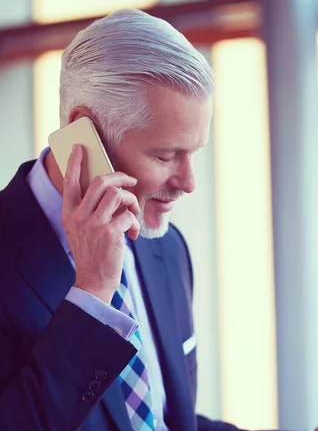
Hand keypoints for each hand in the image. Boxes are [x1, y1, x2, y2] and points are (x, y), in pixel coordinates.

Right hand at [62, 145, 139, 304]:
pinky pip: (128, 216)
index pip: (70, 182)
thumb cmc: (93, 254)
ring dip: (131, 200)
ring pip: (117, 195)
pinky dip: (134, 223)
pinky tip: (132, 235)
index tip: (79, 148)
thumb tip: (114, 192)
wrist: (94, 282)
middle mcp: (79, 216)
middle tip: (131, 181)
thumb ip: (91, 211)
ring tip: (133, 211)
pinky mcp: (110, 233)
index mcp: (69, 214)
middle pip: (100, 182)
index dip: (74, 163)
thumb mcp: (83, 231)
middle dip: (120, 177)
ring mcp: (94, 224)